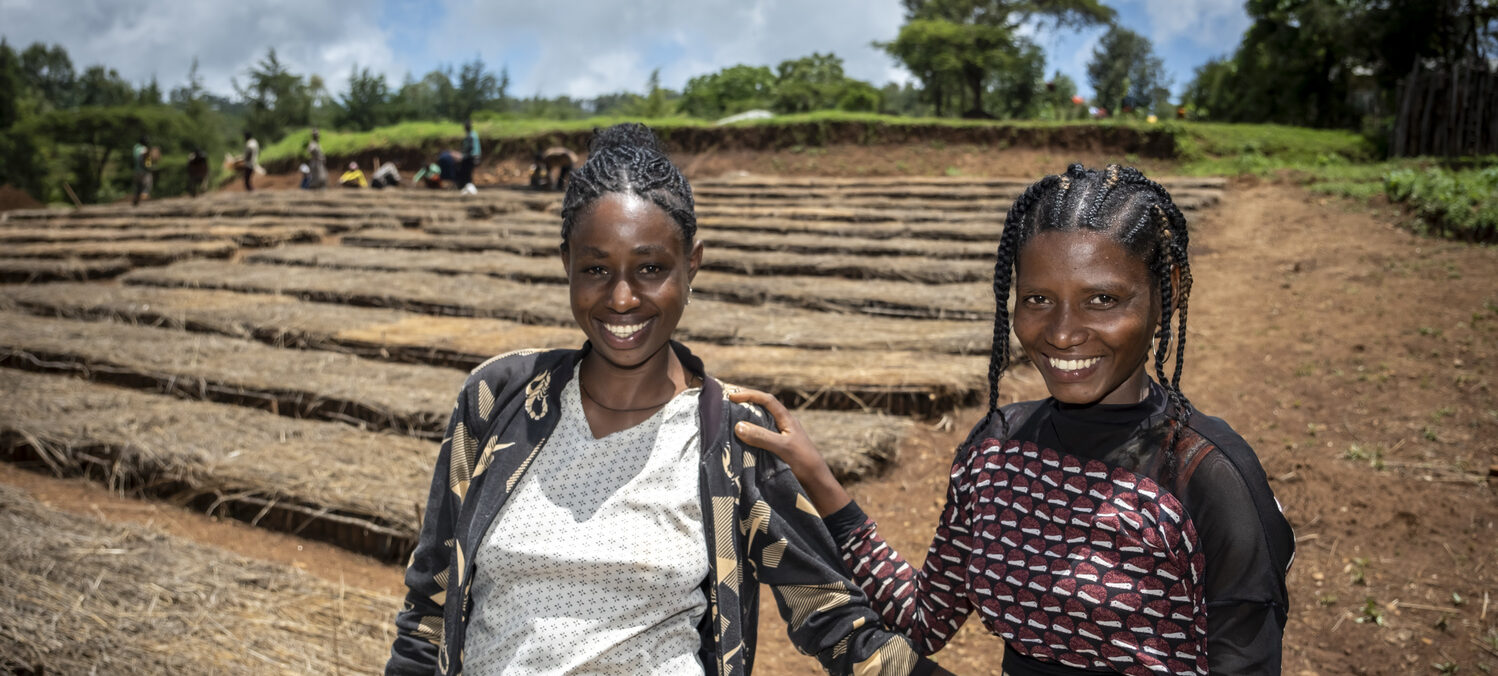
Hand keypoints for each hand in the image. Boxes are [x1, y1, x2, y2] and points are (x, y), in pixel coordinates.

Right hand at [729, 388, 850, 515]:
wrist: (817, 483)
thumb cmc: (804, 462)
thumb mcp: (782, 447)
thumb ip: (762, 437)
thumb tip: (738, 426)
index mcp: (787, 419)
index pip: (767, 400)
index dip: (750, 395)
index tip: (732, 397)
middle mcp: (784, 425)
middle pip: (763, 409)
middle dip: (746, 404)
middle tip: (727, 404)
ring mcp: (781, 437)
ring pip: (761, 424)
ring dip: (747, 421)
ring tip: (729, 421)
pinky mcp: (779, 450)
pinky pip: (761, 438)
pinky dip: (750, 436)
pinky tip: (740, 441)